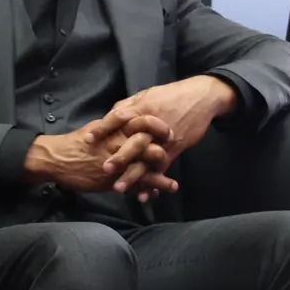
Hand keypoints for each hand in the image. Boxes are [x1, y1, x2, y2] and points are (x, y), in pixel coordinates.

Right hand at [22, 115, 177, 197]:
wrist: (57, 159)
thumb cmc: (76, 143)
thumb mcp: (97, 128)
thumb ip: (114, 127)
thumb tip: (126, 122)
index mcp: (117, 129)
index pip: (144, 124)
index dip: (159, 127)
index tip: (168, 130)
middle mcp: (120, 145)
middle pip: (150, 148)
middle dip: (164, 153)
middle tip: (175, 159)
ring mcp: (117, 163)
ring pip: (145, 170)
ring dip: (161, 179)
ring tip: (173, 186)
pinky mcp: (112, 179)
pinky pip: (133, 186)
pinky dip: (144, 192)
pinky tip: (153, 197)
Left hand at [94, 75, 238, 188]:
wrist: (202, 97)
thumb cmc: (173, 95)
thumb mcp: (148, 94)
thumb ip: (129, 105)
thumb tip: (111, 115)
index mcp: (143, 108)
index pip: (118, 118)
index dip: (102, 128)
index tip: (87, 139)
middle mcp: (152, 124)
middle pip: (133, 142)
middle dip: (119, 157)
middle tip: (104, 169)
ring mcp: (164, 138)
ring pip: (146, 160)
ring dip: (133, 175)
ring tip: (119, 188)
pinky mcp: (175, 148)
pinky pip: (162, 168)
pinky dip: (153, 182)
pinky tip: (144, 195)